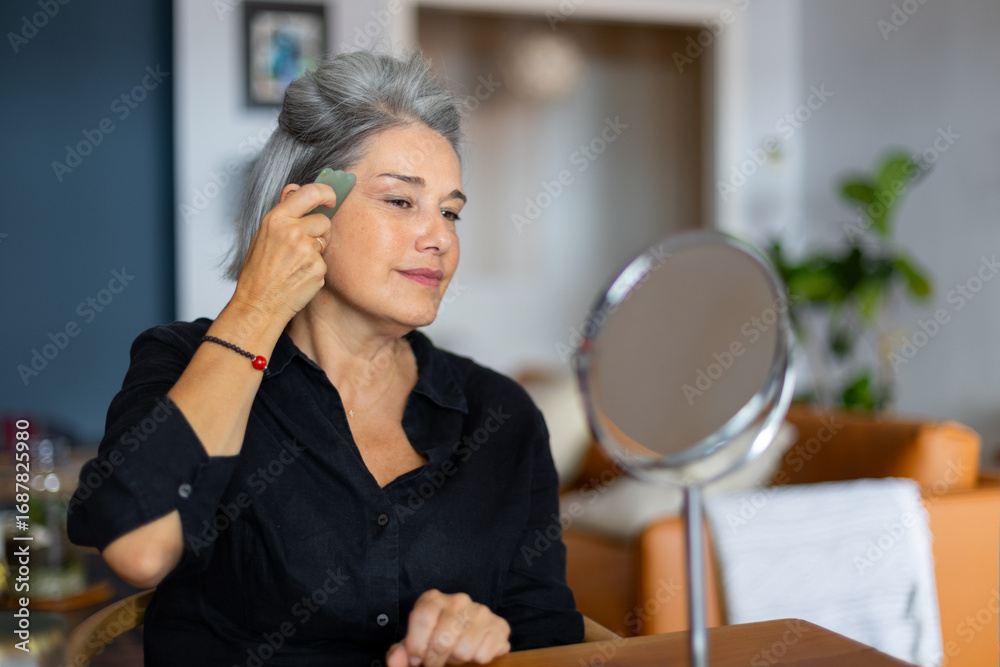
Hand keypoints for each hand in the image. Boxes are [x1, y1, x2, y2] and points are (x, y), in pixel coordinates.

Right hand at [230, 182, 337, 323]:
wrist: (259, 303)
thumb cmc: (258, 271)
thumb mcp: (263, 235)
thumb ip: (283, 213)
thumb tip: (295, 189)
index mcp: (276, 219)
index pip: (310, 193)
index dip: (326, 192)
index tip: (331, 198)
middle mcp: (292, 231)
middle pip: (323, 220)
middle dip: (319, 230)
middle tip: (305, 244)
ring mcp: (307, 250)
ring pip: (324, 241)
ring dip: (316, 250)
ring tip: (295, 263)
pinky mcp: (317, 268)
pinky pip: (324, 262)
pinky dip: (315, 268)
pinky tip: (299, 275)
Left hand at [386, 590, 510, 666]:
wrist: (468, 641)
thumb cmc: (436, 643)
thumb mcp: (414, 647)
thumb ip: (398, 655)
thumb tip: (397, 656)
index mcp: (433, 599)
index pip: (423, 617)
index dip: (417, 645)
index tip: (418, 658)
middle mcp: (458, 599)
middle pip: (443, 639)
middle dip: (436, 660)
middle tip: (437, 661)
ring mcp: (481, 611)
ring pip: (464, 650)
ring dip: (458, 660)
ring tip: (455, 654)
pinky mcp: (500, 626)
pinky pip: (484, 654)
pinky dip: (477, 660)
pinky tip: (473, 652)